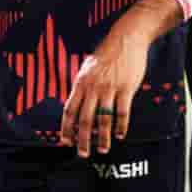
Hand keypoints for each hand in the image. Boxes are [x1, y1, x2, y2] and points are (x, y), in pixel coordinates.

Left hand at [60, 30, 149, 157]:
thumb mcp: (88, 68)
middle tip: (82, 153)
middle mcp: (93, 87)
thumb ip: (82, 86)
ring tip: (102, 149)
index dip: (66, 128)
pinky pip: (122, 112)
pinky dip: (121, 126)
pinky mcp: (126, 88)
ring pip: (103, 119)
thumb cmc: (107, 53)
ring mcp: (109, 88)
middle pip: (84, 119)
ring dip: (102, 138)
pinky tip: (120, 135)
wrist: (125, 38)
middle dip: (82, 140)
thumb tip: (76, 104)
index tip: (66, 142)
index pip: (69, 110)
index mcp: (81, 82)